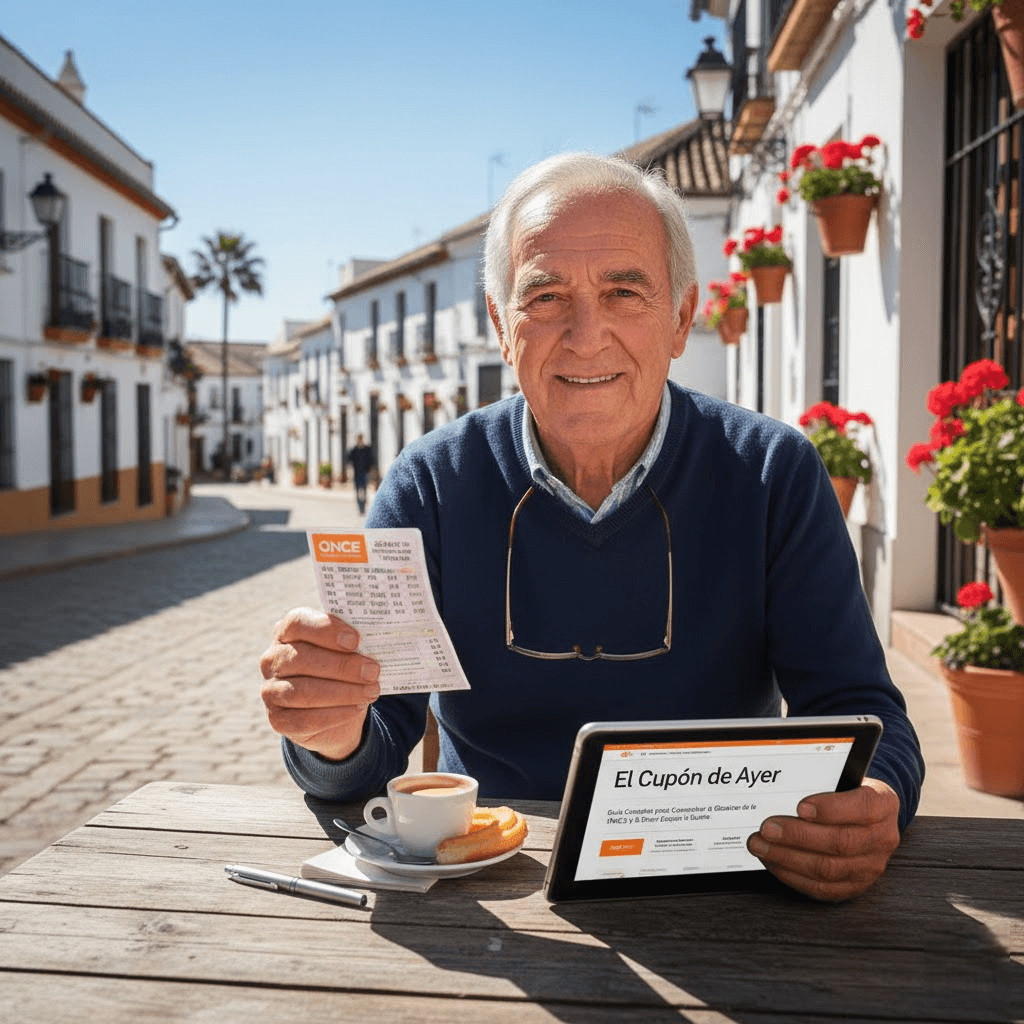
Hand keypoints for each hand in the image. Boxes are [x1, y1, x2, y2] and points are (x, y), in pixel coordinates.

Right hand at [259, 608, 380, 761]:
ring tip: (371, 691)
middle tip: (373, 671)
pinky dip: (335, 715)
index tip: (355, 640)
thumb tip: (375, 638)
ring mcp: (271, 690)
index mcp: (287, 632)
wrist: (334, 707)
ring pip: (302, 692)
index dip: (325, 630)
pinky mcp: (278, 720)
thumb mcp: (345, 649)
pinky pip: (304, 719)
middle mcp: (272, 659)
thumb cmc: (340, 667)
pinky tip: (357, 708)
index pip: (297, 623)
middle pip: (301, 658)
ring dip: (342, 692)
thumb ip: (352, 641)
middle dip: (342, 666)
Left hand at [745, 777, 900, 900]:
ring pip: (828, 868)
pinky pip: (822, 887)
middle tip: (767, 828)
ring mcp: (870, 866)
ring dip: (788, 858)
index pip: (862, 807)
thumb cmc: (846, 792)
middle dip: (798, 836)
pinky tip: (773, 862)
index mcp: (883, 804)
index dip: (831, 809)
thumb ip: (822, 777)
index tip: (801, 807)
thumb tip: (786, 778)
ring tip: (761, 846)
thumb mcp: (844, 776)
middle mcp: (882, 838)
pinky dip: (792, 875)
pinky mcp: (854, 886)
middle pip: (840, 842)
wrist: (867, 817)